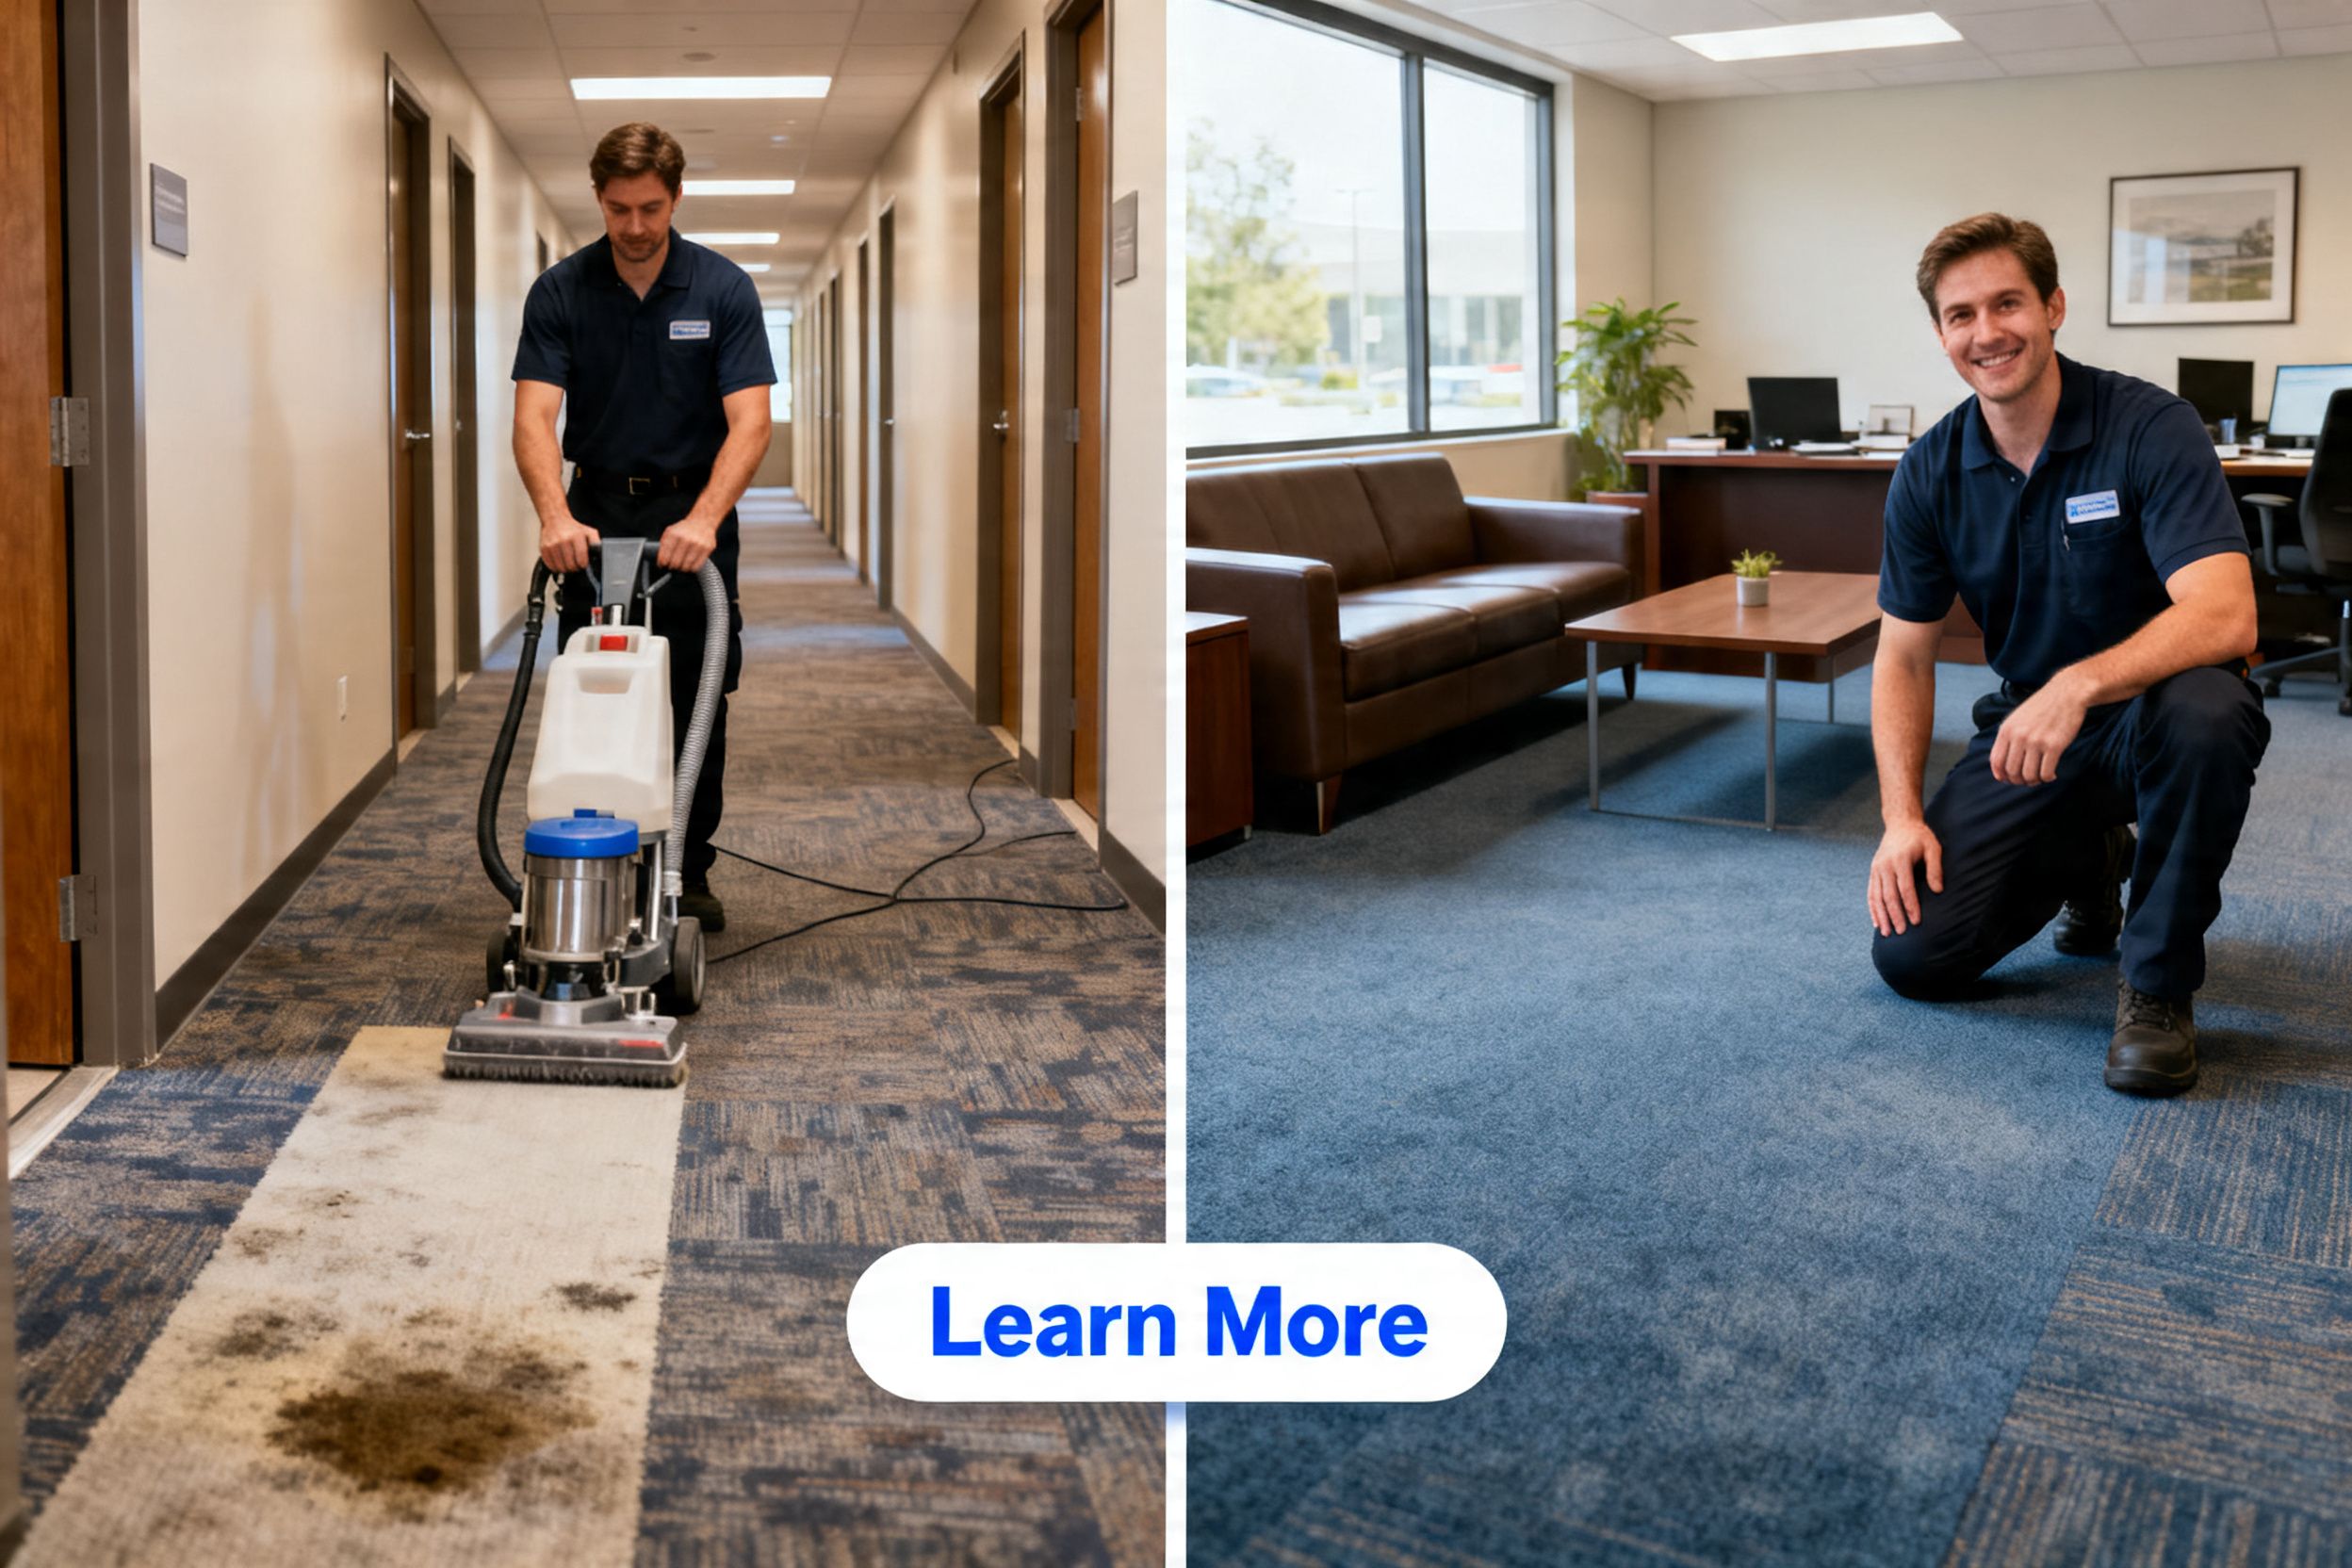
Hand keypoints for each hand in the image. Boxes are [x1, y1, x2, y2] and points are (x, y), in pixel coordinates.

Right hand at [538, 513, 598, 573]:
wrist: (555, 519)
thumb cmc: (573, 528)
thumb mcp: (589, 532)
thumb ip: (596, 543)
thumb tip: (601, 555)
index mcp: (576, 537)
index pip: (581, 560)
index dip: (583, 565)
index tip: (583, 564)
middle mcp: (563, 541)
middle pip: (571, 566)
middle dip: (575, 568)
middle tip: (575, 564)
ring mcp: (552, 545)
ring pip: (560, 568)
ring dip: (565, 569)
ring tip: (567, 562)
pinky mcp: (544, 549)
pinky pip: (551, 566)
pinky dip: (556, 567)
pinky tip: (560, 561)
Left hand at [658, 514, 719, 572]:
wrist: (702, 521)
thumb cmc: (683, 529)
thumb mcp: (670, 532)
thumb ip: (663, 546)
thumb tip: (661, 563)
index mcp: (673, 534)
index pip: (665, 556)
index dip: (662, 563)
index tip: (663, 565)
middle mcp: (686, 539)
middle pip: (675, 563)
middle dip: (672, 566)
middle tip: (672, 565)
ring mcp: (698, 544)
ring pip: (686, 567)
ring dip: (682, 568)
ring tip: (681, 564)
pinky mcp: (707, 549)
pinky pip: (696, 567)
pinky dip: (691, 569)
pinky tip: (690, 564)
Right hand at [1868, 820, 1942, 936]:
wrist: (1900, 824)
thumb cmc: (1920, 837)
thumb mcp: (1933, 848)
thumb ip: (1935, 869)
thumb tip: (1938, 891)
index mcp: (1900, 860)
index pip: (1905, 888)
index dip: (1910, 906)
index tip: (1916, 921)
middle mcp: (1885, 865)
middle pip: (1888, 895)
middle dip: (1894, 915)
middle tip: (1901, 932)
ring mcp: (1876, 869)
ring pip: (1876, 897)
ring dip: (1881, 916)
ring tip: (1887, 933)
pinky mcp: (1873, 872)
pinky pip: (1871, 893)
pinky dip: (1873, 909)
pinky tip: (1877, 922)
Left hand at [1989, 679, 2086, 785]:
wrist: (2067, 693)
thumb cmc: (2042, 707)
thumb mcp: (2017, 718)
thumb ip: (2008, 738)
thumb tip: (2001, 765)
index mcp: (2006, 730)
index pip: (1996, 761)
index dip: (2001, 775)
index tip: (2007, 779)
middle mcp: (2018, 737)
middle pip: (2011, 771)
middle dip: (2018, 780)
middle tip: (2027, 780)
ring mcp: (2036, 741)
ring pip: (2028, 775)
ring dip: (2033, 781)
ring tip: (2039, 777)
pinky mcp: (2054, 746)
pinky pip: (2046, 773)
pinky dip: (2047, 778)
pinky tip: (2051, 774)